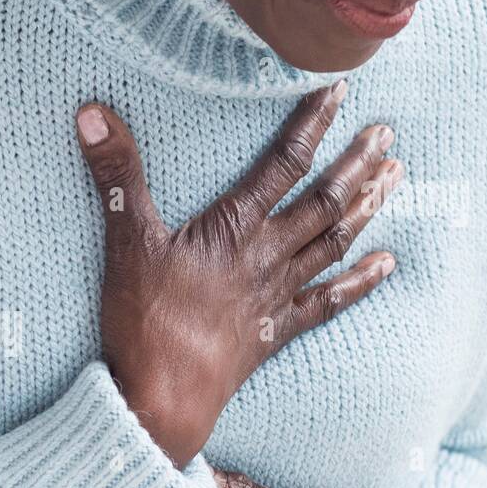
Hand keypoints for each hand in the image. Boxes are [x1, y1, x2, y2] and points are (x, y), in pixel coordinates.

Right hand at [76, 82, 402, 465]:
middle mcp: (266, 257)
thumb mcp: (124, 241)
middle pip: (322, 202)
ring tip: (394, 176)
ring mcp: (275, 296)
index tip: (340, 91)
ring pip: (332, 243)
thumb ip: (116, 175)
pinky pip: (328, 302)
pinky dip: (360, 282)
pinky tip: (386, 263)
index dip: (312, 125)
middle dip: (355, 164)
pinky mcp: (274, 332)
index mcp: (234, 229)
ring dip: (365, 208)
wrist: (163, 396)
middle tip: (386, 133)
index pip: (282, 165)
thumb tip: (92, 113)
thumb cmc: (144, 320)